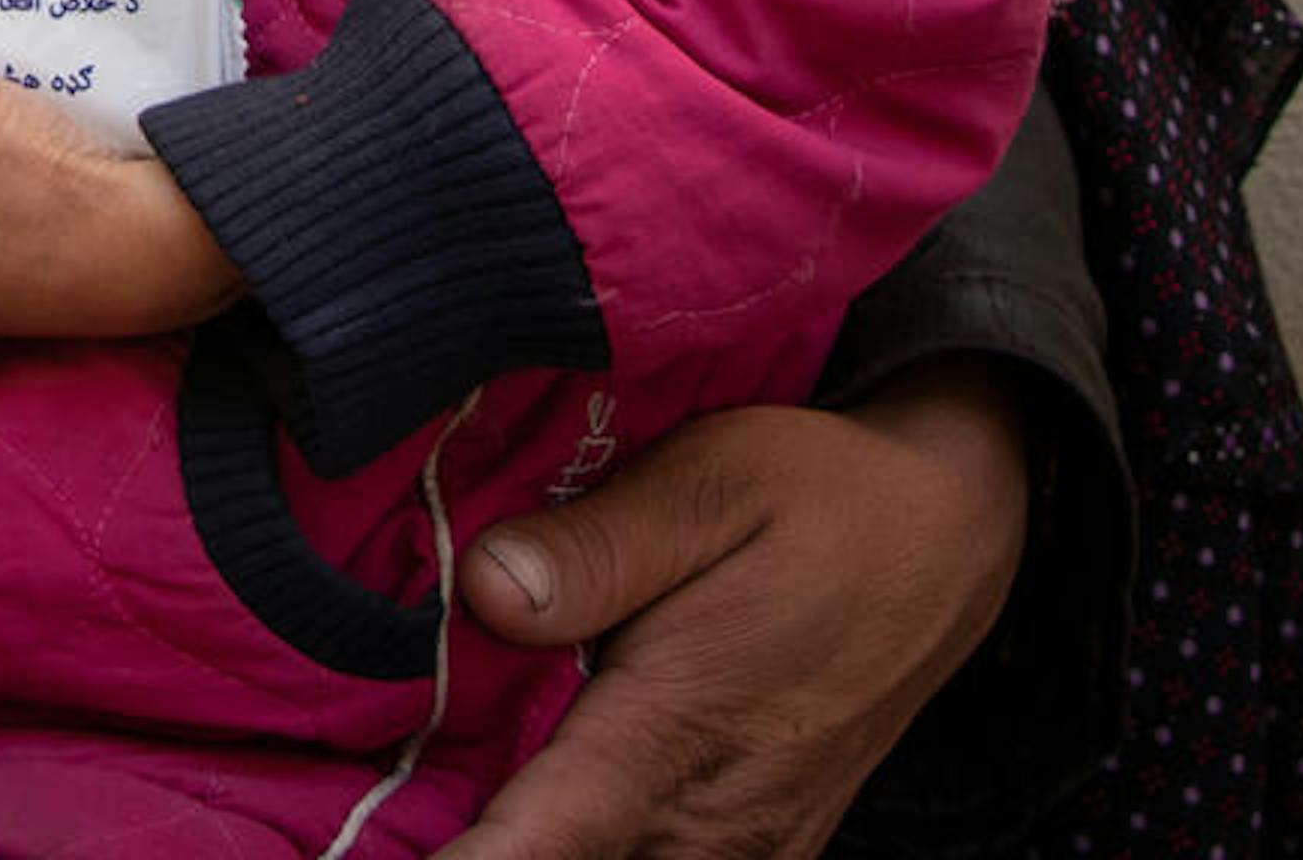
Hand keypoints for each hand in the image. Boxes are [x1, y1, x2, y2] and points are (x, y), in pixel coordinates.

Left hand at [432, 360, 1032, 859]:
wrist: (952, 538)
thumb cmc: (818, 494)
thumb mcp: (710, 481)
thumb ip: (597, 548)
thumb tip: (482, 593)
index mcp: (678, 728)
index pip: (543, 844)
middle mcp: (709, 819)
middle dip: (476, 851)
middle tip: (350, 835)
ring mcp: (739, 850)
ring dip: (531, 846)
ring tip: (433, 819)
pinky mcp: (754, 852)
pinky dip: (582, 848)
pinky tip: (524, 819)